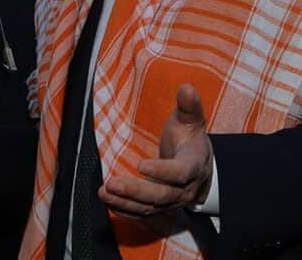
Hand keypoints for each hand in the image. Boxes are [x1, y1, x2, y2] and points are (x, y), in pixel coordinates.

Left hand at [99, 84, 212, 217]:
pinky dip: (125, 209)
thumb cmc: (188, 139)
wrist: (199, 167)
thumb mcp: (191, 121)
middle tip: (111, 183)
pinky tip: (108, 201)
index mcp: (193, 164)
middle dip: (135, 190)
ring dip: (125, 202)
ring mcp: (172, 201)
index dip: (162, 171)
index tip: (140, 165)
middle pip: (161, 195)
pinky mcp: (160, 207)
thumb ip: (189, 106)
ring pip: (150, 207)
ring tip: (103, 192)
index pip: (180, 172)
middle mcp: (184, 188)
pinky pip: (142, 213)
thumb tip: (187, 87)